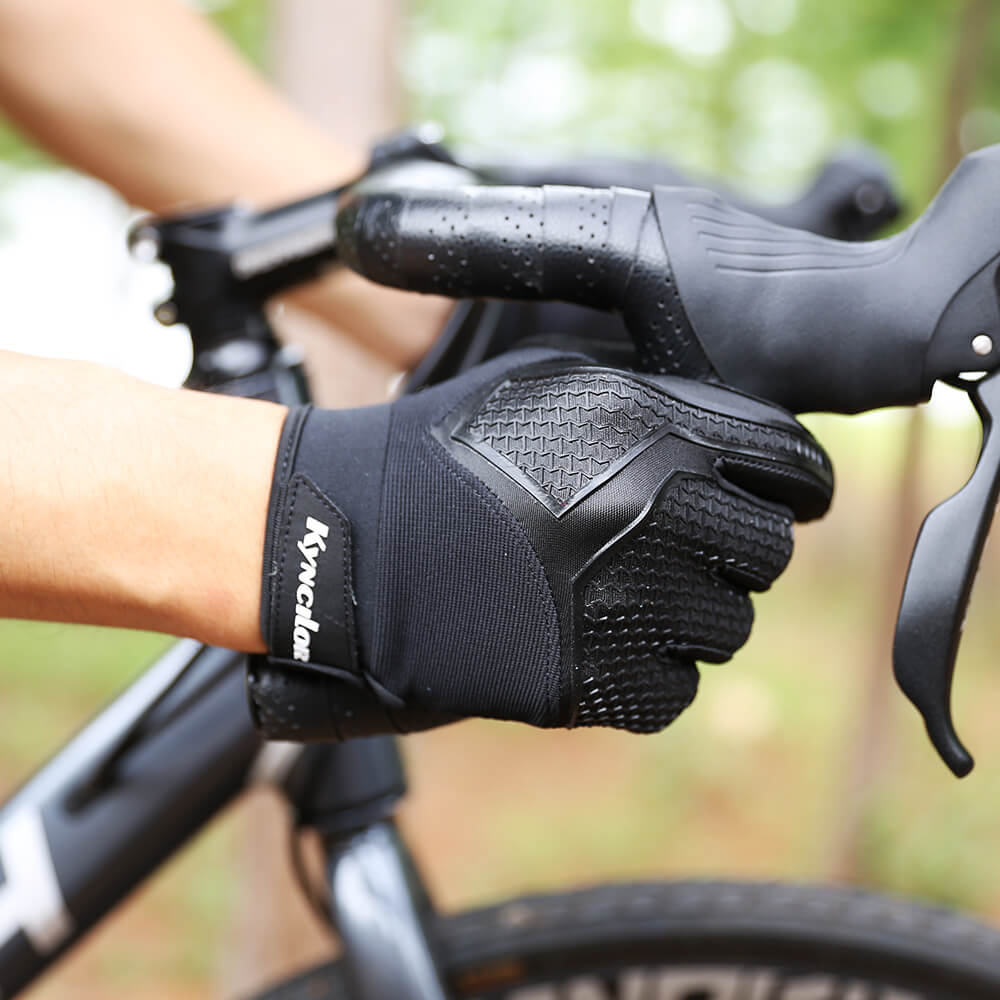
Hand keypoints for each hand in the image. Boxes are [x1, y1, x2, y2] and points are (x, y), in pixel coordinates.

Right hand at [247, 348, 832, 739]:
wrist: (353, 541)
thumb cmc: (449, 450)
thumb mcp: (554, 381)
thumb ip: (660, 400)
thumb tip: (739, 433)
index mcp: (659, 434)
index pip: (795, 467)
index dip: (794, 485)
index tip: (781, 498)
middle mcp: (661, 521)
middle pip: (769, 552)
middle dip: (734, 548)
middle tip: (679, 547)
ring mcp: (630, 609)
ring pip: (728, 626)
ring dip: (688, 611)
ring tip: (618, 591)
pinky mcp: (593, 685)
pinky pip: (675, 687)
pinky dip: (648, 668)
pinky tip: (593, 636)